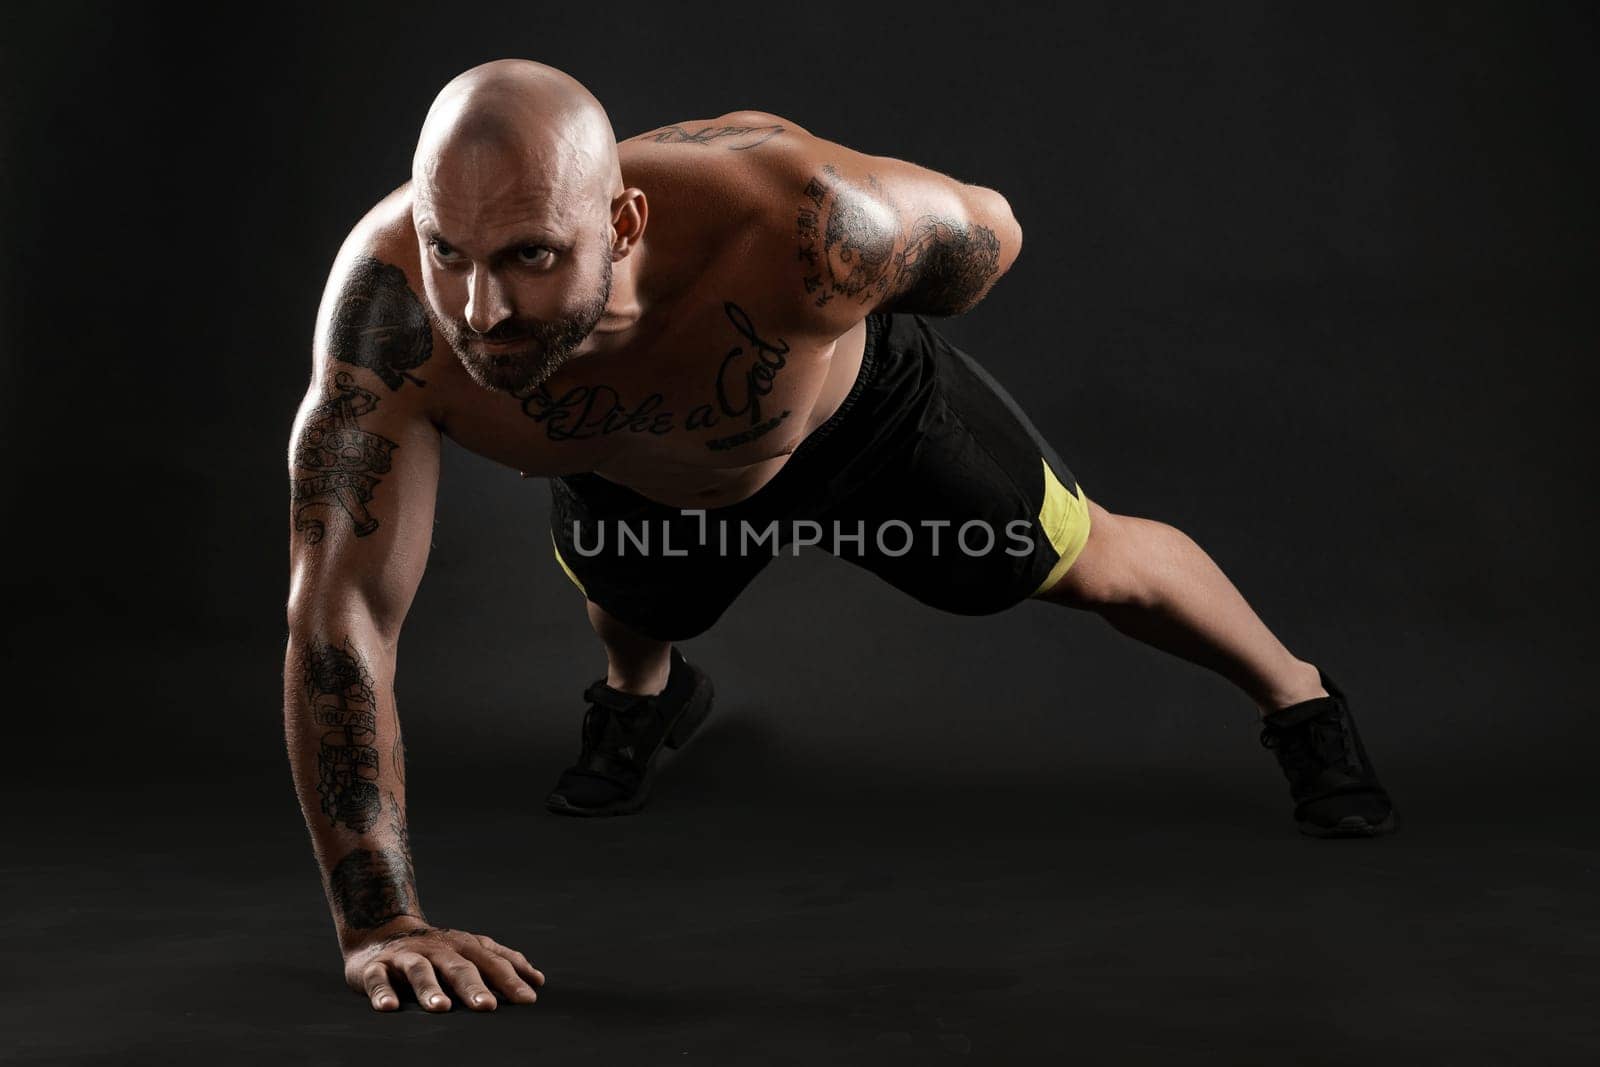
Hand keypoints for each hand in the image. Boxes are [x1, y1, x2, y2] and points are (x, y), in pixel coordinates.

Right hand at [343, 921, 544, 1011]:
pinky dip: (382, 992)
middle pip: (459, 967)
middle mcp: (438, 950)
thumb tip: (537, 981)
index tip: (529, 999)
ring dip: (431, 989)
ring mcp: (407, 957)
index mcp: (464, 947)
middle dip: (474, 987)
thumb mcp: (469, 951)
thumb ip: (501, 963)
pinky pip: (378, 979)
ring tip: (441, 1008)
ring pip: (420, 971)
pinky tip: (388, 1007)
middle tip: (488, 1007)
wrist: (382, 931)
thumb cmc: (436, 950)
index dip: (511, 979)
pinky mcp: (376, 967)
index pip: (492, 963)